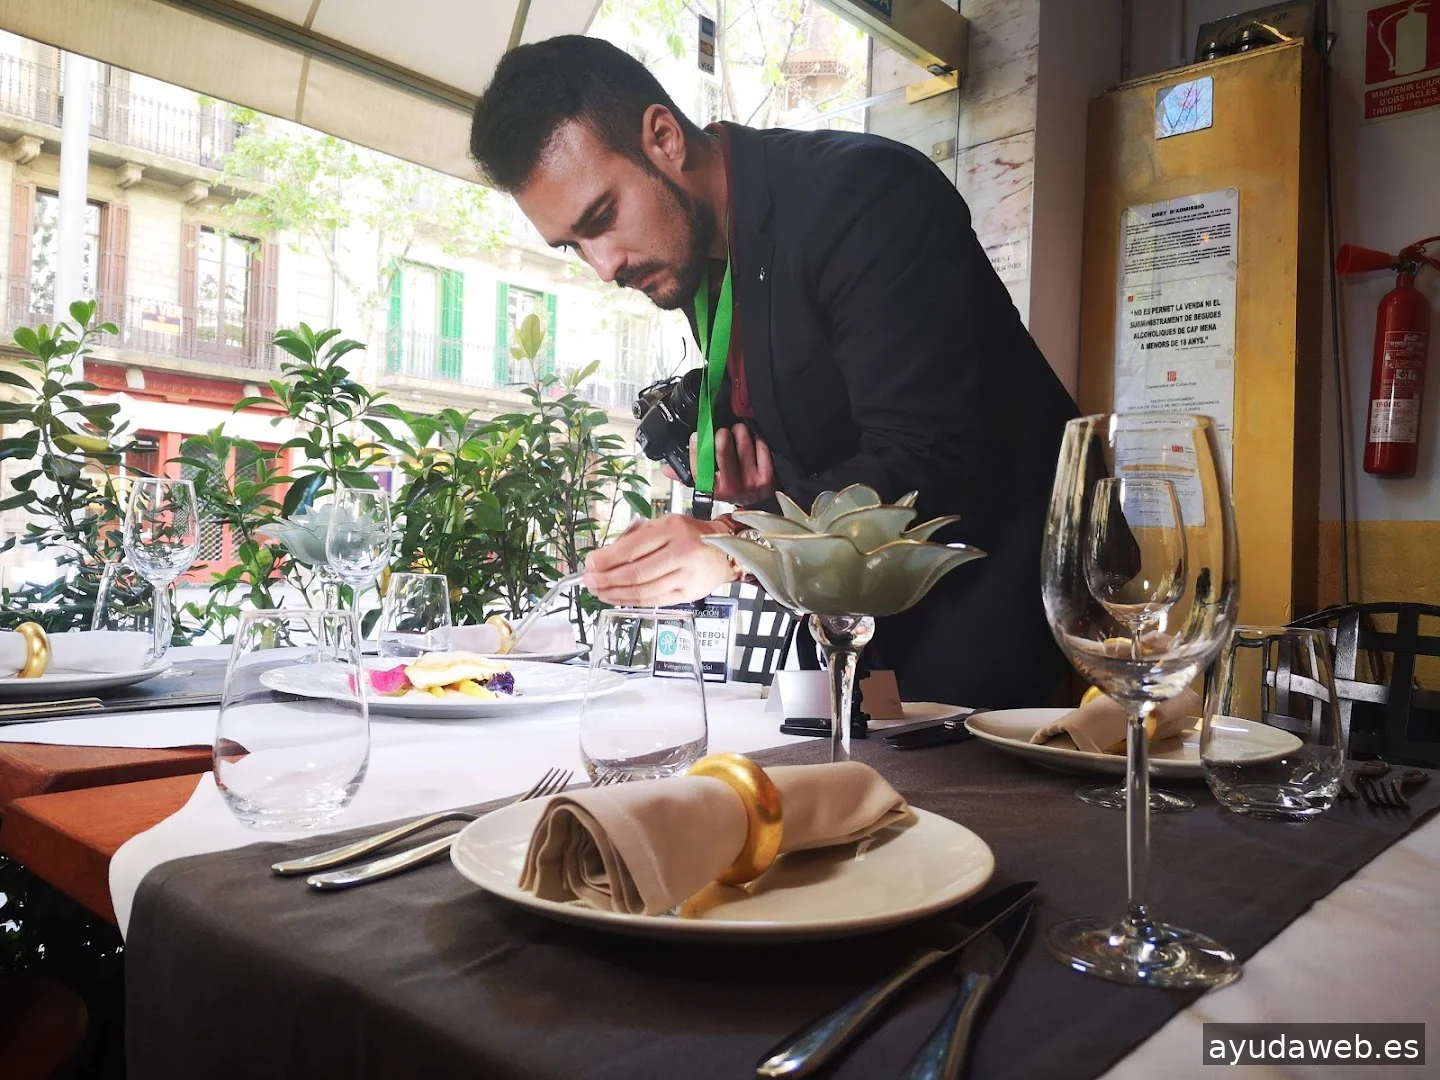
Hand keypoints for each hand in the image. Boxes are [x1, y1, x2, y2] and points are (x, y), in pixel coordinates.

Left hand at [584, 514, 736, 605]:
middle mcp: (681, 552)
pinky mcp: (688, 594)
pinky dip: (632, 601)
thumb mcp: (664, 524)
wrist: (725, 550)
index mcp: (671, 530)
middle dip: (607, 580)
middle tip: (589, 582)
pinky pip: (655, 601)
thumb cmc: (690, 535)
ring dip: (616, 594)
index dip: (607, 559)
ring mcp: (686, 576)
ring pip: (643, 591)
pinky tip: (618, 598)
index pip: (632, 548)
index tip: (590, 564)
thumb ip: (636, 538)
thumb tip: (603, 558)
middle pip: (636, 573)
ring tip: (599, 592)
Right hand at [661, 423, 774, 507]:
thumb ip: (687, 476)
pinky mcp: (766, 476)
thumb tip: (666, 469)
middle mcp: (730, 487)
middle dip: (721, 434)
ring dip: (739, 431)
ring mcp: (750, 482)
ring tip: (738, 430)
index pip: (698, 467)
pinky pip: (761, 447)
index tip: (696, 435)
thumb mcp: (710, 486)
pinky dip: (756, 438)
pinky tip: (752, 438)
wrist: (760, 505)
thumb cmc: (732, 490)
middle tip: (722, 431)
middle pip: (722, 451)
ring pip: (743, 444)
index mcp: (712, 489)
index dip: (696, 448)